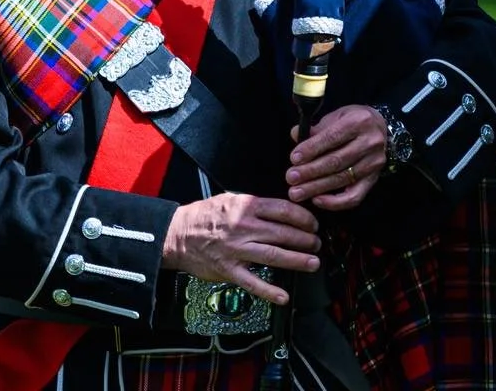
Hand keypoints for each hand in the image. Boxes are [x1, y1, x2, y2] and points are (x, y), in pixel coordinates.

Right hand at [161, 193, 319, 305]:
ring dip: (296, 260)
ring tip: (313, 263)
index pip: (282, 210)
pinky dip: (269, 291)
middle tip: (317, 243)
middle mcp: (243, 227)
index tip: (313, 223)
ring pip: (273, 255)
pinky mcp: (229, 270)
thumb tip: (281, 211)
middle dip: (305, 239)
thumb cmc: (204, 215)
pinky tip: (284, 296)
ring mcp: (236, 250)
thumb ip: (253, 205)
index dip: (302, 217)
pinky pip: (252, 282)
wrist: (177, 234)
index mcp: (245, 206)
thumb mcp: (229, 199)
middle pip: (282, 233)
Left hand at [287, 104, 386, 209]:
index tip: (294, 158)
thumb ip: (317, 128)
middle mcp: (370, 143)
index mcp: (358, 122)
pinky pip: (355, 197)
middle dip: (311, 171)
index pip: (332, 137)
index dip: (312, 149)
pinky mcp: (374, 180)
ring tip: (297, 192)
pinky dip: (335, 202)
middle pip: (337, 161)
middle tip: (290, 178)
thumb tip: (295, 134)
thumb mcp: (336, 116)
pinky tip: (317, 200)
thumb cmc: (352, 121)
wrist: (380, 128)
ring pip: (343, 179)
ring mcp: (374, 164)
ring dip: (317, 188)